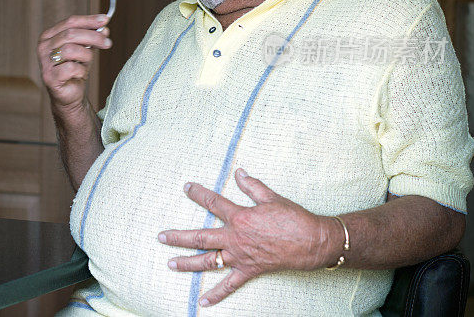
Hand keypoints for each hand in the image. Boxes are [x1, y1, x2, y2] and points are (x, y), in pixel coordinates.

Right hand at [37, 14, 111, 109]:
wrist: (69, 95)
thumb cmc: (75, 70)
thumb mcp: (85, 50)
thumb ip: (92, 38)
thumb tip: (104, 28)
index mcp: (49, 36)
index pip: (70, 22)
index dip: (89, 20)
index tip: (105, 20)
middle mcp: (43, 47)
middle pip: (71, 34)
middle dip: (93, 37)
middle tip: (107, 42)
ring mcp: (44, 62)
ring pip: (70, 50)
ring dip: (86, 55)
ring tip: (88, 62)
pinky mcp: (49, 77)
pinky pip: (71, 68)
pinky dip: (81, 70)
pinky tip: (80, 74)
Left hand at [158, 168, 339, 306]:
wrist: (312, 242)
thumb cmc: (293, 218)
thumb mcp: (271, 197)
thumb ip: (252, 186)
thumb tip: (239, 173)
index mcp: (240, 217)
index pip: (213, 203)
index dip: (198, 194)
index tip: (186, 187)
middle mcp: (235, 238)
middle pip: (200, 237)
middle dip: (178, 237)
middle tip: (161, 236)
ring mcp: (240, 257)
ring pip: (208, 261)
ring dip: (187, 263)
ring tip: (170, 264)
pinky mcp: (250, 270)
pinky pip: (230, 285)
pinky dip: (216, 294)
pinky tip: (203, 301)